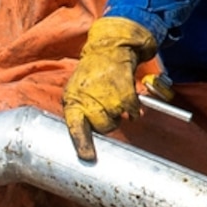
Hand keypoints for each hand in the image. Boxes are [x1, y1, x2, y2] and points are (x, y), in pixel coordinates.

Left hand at [62, 17, 169, 161]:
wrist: (108, 50)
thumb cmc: (90, 75)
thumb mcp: (75, 92)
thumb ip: (79, 112)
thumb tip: (84, 139)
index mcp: (73, 101)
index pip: (75, 127)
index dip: (82, 143)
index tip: (88, 157)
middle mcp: (89, 100)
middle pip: (103, 128)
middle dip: (106, 124)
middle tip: (105, 111)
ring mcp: (108, 97)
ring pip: (117, 121)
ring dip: (119, 115)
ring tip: (113, 99)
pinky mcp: (125, 92)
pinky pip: (132, 112)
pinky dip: (133, 110)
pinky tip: (127, 100)